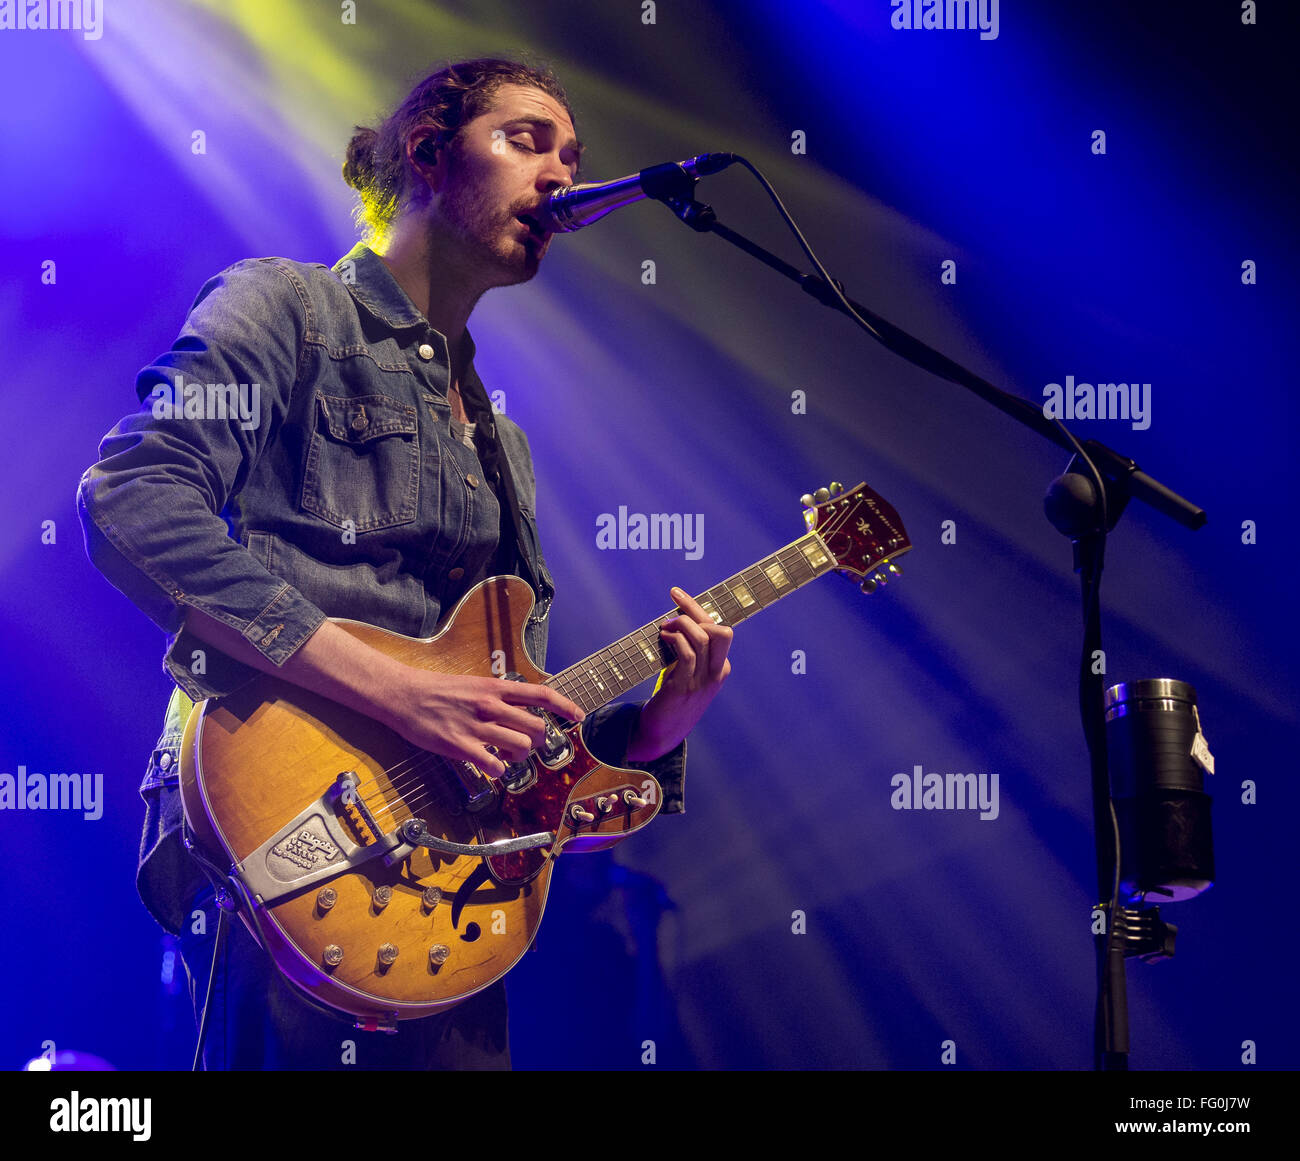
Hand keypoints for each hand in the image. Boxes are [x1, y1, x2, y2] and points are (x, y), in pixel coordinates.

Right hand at [380, 669, 583, 778]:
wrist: (404, 695)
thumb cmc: (439, 690)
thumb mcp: (474, 685)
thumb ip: (499, 697)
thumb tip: (521, 709)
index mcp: (495, 687)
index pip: (541, 694)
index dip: (565, 706)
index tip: (579, 716)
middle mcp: (491, 705)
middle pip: (536, 727)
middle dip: (538, 741)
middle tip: (527, 744)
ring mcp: (477, 726)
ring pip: (520, 746)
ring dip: (519, 756)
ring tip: (506, 755)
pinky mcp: (461, 746)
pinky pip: (495, 766)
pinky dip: (498, 771)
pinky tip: (490, 766)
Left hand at [626, 586, 731, 761]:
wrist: (663, 732)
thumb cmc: (673, 698)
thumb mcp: (688, 672)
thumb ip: (689, 651)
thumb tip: (676, 620)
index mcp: (720, 668)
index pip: (718, 629)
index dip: (696, 607)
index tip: (675, 593)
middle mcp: (716, 673)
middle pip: (722, 632)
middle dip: (695, 612)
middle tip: (671, 611)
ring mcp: (702, 681)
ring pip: (702, 638)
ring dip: (680, 625)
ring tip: (664, 628)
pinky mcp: (684, 687)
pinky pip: (687, 655)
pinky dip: (675, 640)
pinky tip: (663, 638)